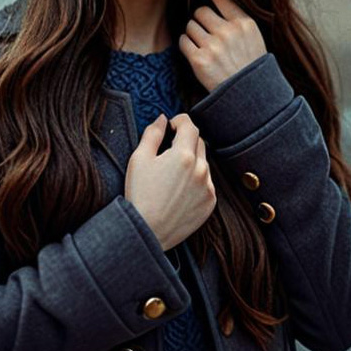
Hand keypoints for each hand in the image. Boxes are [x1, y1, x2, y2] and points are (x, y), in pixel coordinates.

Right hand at [124, 113, 215, 251]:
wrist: (147, 231)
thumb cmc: (139, 194)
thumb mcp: (139, 159)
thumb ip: (152, 133)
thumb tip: (162, 118)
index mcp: (183, 155)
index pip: (190, 126)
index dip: (180, 121)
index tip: (172, 126)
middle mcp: (201, 170)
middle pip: (198, 142)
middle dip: (185, 141)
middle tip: (168, 151)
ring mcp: (208, 187)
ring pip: (204, 163)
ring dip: (192, 162)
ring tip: (171, 177)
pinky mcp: (210, 202)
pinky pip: (207, 183)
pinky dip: (197, 181)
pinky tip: (179, 191)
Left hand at [179, 0, 266, 92]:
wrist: (248, 94)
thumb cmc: (249, 64)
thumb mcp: (253, 36)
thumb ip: (236, 19)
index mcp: (243, 23)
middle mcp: (228, 32)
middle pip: (200, 11)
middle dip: (199, 19)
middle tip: (204, 30)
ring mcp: (213, 46)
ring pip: (190, 26)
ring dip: (192, 33)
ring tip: (203, 45)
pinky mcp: (199, 60)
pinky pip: (183, 41)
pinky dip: (186, 45)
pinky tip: (196, 52)